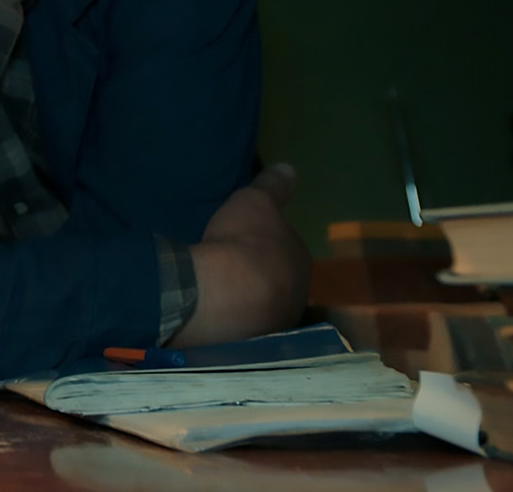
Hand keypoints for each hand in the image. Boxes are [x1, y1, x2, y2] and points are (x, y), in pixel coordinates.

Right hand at [169, 163, 311, 347]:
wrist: (221, 293)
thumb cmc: (243, 242)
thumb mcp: (254, 202)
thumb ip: (273, 187)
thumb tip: (290, 168)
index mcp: (300, 261)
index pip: (288, 250)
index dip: (268, 244)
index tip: (247, 240)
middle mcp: (297, 295)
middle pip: (278, 281)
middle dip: (260, 275)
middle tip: (232, 265)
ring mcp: (275, 323)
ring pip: (262, 306)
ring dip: (245, 300)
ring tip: (219, 289)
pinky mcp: (251, 344)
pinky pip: (241, 326)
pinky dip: (230, 318)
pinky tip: (212, 309)